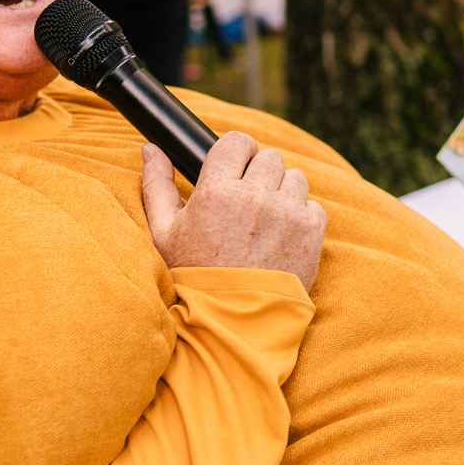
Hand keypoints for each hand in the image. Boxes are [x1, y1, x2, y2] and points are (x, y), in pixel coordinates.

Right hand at [139, 133, 326, 290]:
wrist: (232, 323)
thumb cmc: (193, 278)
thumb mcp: (164, 233)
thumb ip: (157, 185)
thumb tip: (150, 148)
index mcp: (217, 191)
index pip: (238, 141)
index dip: (237, 152)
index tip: (235, 168)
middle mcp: (255, 197)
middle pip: (269, 158)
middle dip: (259, 175)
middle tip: (247, 203)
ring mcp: (287, 214)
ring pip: (295, 178)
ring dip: (282, 194)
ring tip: (264, 223)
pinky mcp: (311, 233)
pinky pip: (313, 206)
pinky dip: (302, 217)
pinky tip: (281, 238)